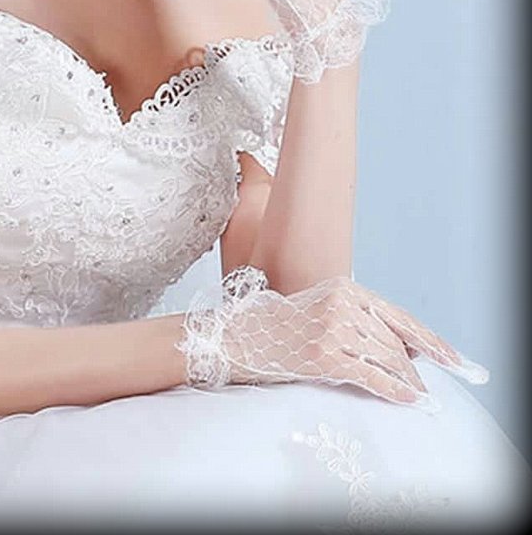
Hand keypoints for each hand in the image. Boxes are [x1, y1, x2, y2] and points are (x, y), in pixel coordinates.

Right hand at [177, 266, 488, 410]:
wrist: (236, 336)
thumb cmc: (277, 327)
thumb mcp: (320, 309)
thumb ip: (357, 319)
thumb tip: (403, 347)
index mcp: (344, 288)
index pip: (396, 315)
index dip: (427, 337)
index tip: (448, 355)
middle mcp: (342, 304)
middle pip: (393, 340)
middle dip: (413, 365)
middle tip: (424, 382)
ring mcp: (333, 329)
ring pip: (386, 358)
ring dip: (406, 379)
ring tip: (417, 392)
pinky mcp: (324, 355)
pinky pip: (372, 375)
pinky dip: (395, 389)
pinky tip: (407, 397)